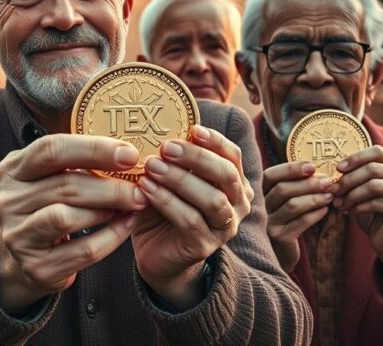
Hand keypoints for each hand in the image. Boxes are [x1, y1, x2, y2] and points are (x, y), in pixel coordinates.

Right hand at [0, 134, 147, 309]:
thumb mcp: (47, 177)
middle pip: (65, 186)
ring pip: (68, 218)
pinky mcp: (36, 267)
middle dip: (110, 187)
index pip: (51, 150)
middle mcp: (8, 202)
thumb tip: (127, 154)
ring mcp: (18, 237)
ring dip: (107, 210)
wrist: (21, 258)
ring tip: (131, 206)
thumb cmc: (45, 206)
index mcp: (12, 170)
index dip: (93, 149)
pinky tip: (125, 226)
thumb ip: (75, 162)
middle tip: (139, 188)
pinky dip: (111, 237)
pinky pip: (83, 251)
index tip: (129, 154)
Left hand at [132, 125, 254, 309]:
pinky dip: (167, 202)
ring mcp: (225, 227)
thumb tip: (156, 128)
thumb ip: (172, 159)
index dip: (215, 141)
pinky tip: (146, 189)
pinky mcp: (205, 246)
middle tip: (165, 148)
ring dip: (181, 180)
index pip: (233, 155)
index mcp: (233, 182)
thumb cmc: (165, 208)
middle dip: (196, 158)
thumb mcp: (171, 178)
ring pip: (212, 200)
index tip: (192, 129)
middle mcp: (237, 204)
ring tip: (152, 167)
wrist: (158, 254)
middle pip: (227, 175)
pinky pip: (190, 221)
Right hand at [261, 161, 333, 271]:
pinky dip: (315, 214)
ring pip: (293, 205)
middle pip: (283, 189)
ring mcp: (268, 223)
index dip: (291, 169)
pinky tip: (325, 210)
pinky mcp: (279, 238)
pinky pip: (300, 222)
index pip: (271, 175)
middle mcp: (261, 207)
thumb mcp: (285, 201)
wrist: (282, 252)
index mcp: (260, 193)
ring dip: (314, 198)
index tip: (312, 167)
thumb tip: (317, 169)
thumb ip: (294, 185)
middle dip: (308, 184)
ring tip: (330, 195)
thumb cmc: (287, 220)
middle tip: (328, 182)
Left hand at [334, 145, 382, 281]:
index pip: (376, 152)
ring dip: (351, 195)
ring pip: (373, 185)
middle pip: (372, 169)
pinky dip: (358, 207)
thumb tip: (335, 167)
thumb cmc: (372, 210)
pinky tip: (349, 212)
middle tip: (333, 190)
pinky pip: (376, 203)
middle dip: (349, 180)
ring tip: (339, 203)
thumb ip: (356, 174)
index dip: (356, 158)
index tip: (338, 168)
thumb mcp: (363, 188)